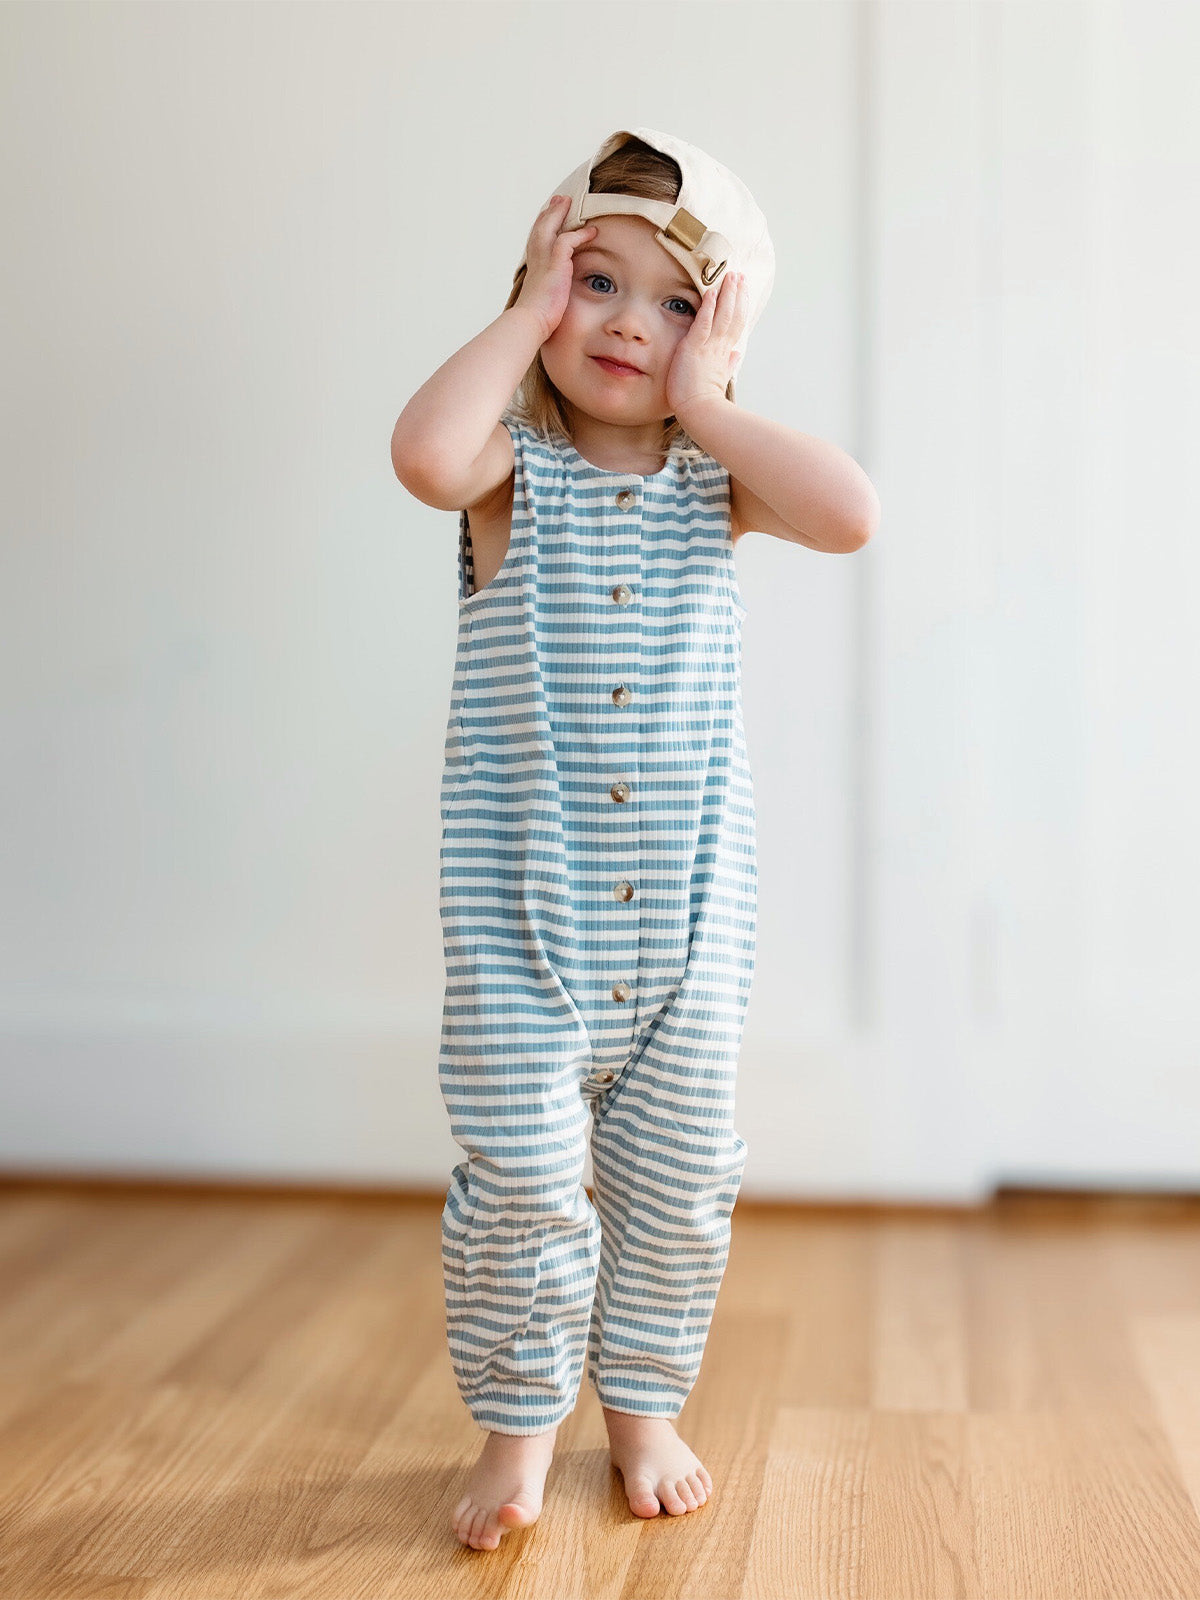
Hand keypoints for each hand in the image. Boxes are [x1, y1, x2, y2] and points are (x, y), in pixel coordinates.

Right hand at [512, 196, 597, 342]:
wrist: (530, 321)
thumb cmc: (537, 319)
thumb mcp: (544, 301)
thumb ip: (551, 293)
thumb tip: (555, 301)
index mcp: (534, 267)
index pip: (538, 241)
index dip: (544, 226)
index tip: (550, 215)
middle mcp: (536, 259)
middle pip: (541, 227)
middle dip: (550, 212)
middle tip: (559, 200)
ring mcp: (544, 259)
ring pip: (550, 226)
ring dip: (560, 213)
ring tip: (570, 203)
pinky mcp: (556, 263)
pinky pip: (568, 240)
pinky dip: (580, 235)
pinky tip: (591, 232)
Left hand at [665, 269, 747, 418]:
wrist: (700, 411)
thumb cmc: (704, 400)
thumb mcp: (720, 378)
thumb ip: (728, 364)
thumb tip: (736, 355)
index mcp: (724, 353)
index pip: (735, 324)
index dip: (740, 306)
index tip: (742, 290)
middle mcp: (719, 347)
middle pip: (732, 315)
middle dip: (737, 294)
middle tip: (740, 275)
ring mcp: (708, 347)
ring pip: (722, 315)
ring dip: (727, 294)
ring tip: (731, 276)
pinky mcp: (694, 348)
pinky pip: (704, 324)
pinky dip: (708, 308)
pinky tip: (711, 292)